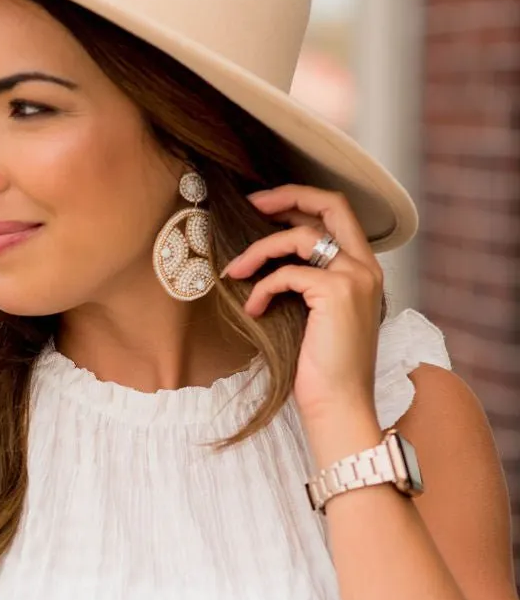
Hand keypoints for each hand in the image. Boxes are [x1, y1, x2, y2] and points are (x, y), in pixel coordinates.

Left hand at [220, 184, 383, 424]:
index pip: (338, 212)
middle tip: (250, 204)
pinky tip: (254, 310)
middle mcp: (366, 267)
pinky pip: (287, 274)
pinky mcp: (336, 293)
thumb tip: (267, 255)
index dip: (300, 199)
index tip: (264, 205)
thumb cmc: (323, 367)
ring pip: (300, 237)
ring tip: (233, 273)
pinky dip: (262, 289)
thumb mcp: (316, 314)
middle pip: (330, 203)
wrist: (339, 403)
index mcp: (365, 269)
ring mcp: (354, 277)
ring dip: (258, 251)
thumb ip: (306, 280)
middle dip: (286, 196)